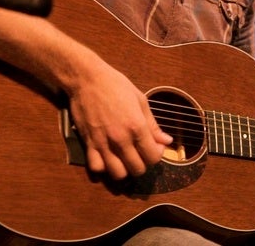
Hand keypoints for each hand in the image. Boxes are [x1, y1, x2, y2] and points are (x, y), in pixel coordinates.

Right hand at [68, 62, 172, 179]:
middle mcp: (121, 139)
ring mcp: (103, 144)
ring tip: (126, 157)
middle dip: (143, 163)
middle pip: (137, 169)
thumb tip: (167, 141)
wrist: (88, 80)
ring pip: (118, 174)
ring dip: (125, 169)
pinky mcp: (88, 144)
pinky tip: (108, 157)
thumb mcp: (140, 100)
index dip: (157, 155)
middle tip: (141, 152)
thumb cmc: (116, 86)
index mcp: (137, 126)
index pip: (153, 157)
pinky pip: (96, 168)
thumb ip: (153, 124)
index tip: (155, 146)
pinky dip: (104, 167)